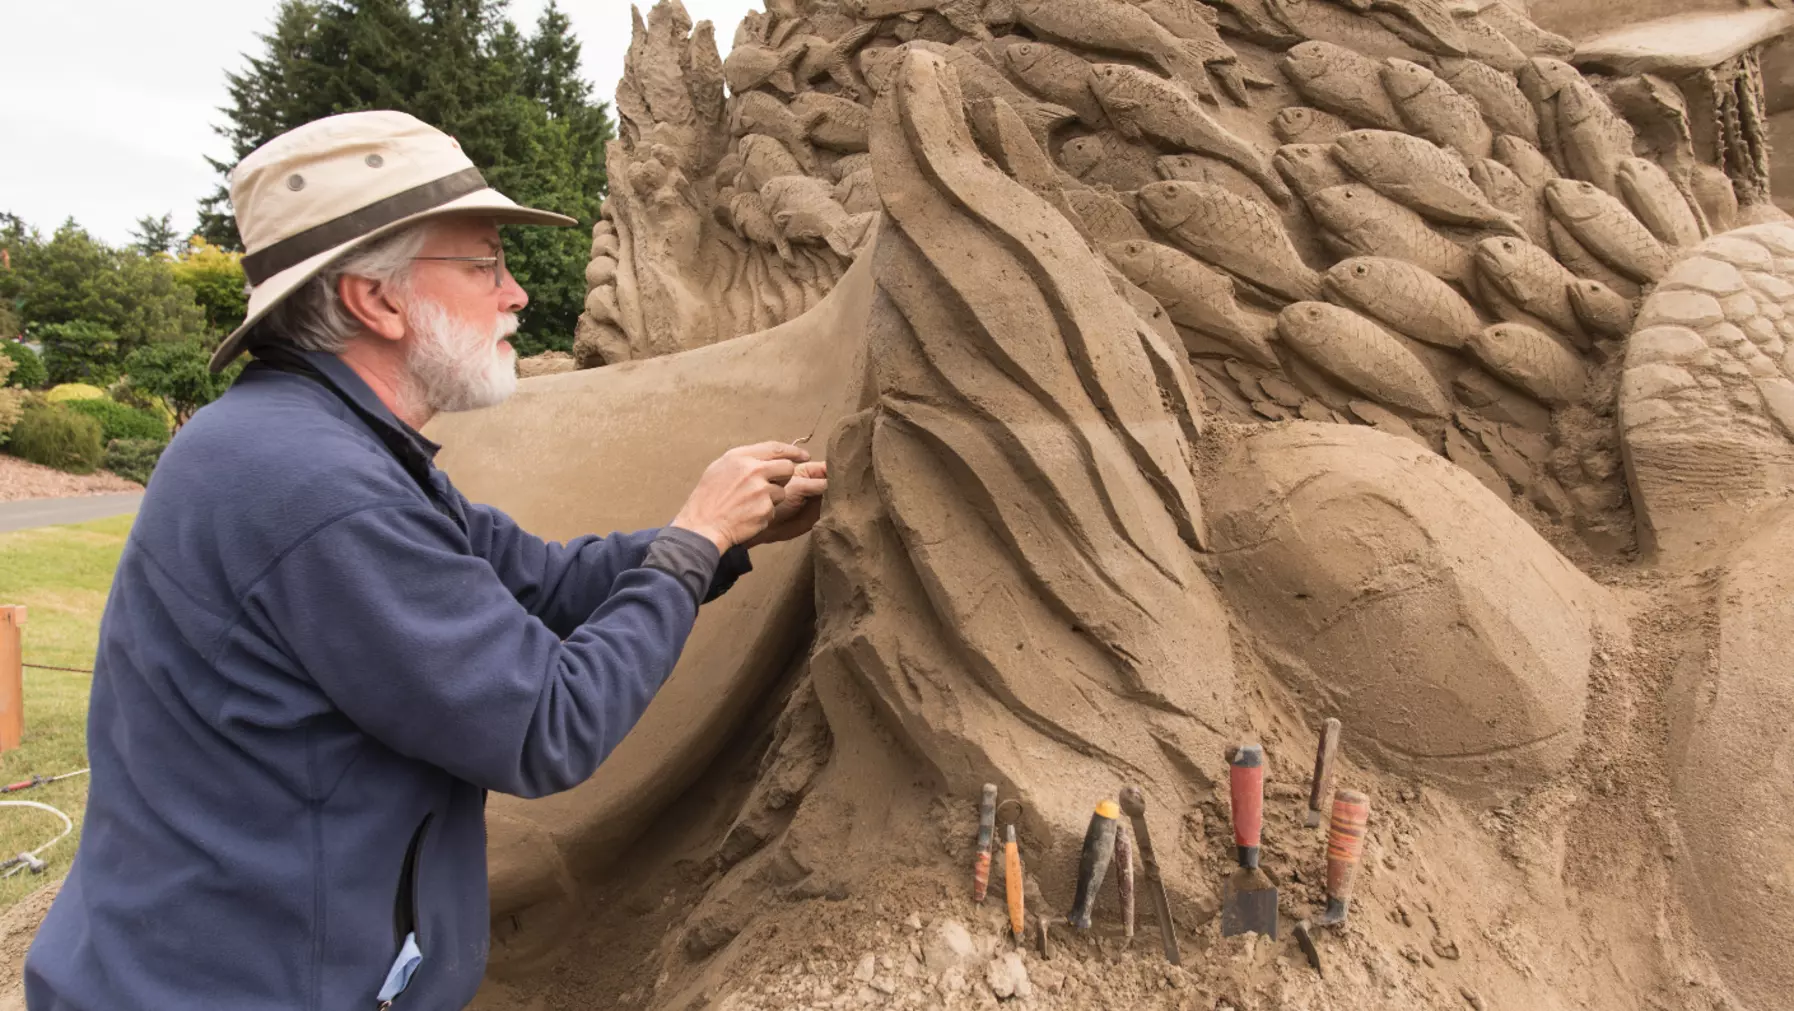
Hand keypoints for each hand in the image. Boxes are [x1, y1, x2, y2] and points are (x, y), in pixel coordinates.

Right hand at [669, 443, 812, 553]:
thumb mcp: (719, 469)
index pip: (775, 448)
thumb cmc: (707, 499)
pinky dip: (764, 514)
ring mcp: (761, 491)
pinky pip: (773, 509)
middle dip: (785, 477)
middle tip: (773, 485)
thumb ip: (743, 461)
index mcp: (740, 457)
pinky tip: (747, 516)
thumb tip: (764, 457)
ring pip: (782, 491)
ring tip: (750, 505)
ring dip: (771, 499)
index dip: (793, 452)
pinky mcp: (766, 510)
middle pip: (787, 468)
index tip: (803, 456)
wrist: (702, 526)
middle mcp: (753, 470)